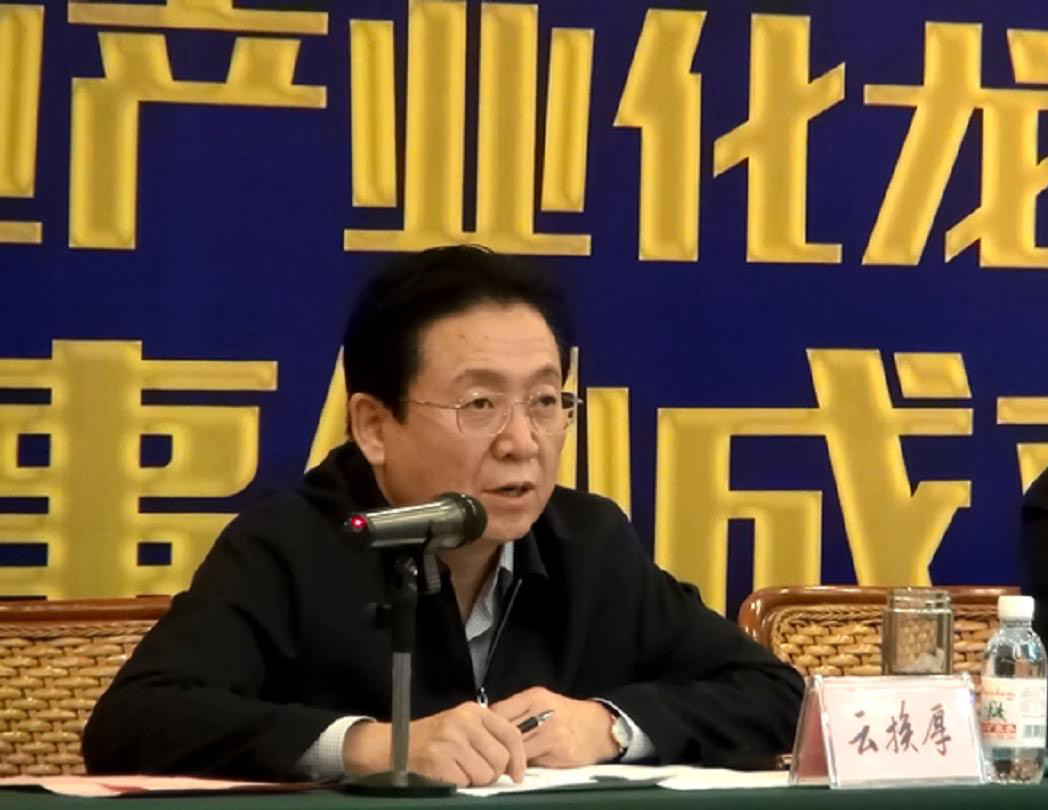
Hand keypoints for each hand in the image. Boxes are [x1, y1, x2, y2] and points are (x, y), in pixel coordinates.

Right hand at [341, 702, 525, 786]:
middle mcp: (463, 723)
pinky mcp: (439, 762)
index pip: (511, 734)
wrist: (390, 746)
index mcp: (473, 712)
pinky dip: (458, 785)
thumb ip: (486, 737)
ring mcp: (451, 742)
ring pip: (485, 775)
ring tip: (457, 771)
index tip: (518, 774)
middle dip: (492, 773)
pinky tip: (445, 775)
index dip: (519, 758)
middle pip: (501, 759)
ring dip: (474, 781)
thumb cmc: (430, 740)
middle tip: (475, 772)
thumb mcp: (460, 727)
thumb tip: (515, 763)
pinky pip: (465, 784)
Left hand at [490, 686, 619, 767]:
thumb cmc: (566, 715)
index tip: (485, 734)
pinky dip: (524, 764)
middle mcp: (542, 712)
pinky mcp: (559, 752)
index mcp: (535, 697)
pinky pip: (532, 762)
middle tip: (492, 751)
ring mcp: (551, 733)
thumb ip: (518, 711)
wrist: (599, 727)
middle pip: (505, 731)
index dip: (488, 725)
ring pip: (516, 749)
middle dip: (496, 743)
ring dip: (508, 757)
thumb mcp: (542, 702)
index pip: (498, 711)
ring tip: (506, 759)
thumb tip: (489, 725)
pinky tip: (524, 764)